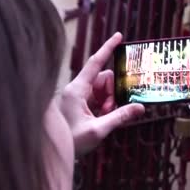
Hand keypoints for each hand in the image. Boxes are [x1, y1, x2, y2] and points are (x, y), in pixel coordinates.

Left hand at [58, 32, 144, 155]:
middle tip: (111, 110)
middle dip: (113, 92)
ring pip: (102, 89)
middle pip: (104, 79)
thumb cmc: (71, 141)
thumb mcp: (98, 130)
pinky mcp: (78, 105)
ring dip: (109, 102)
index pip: (95, 63)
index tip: (119, 36)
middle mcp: (75, 90)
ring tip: (105, 118)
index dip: (108, 48)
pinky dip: (104, 107)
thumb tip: (140, 107)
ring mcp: (76, 97)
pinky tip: (102, 119)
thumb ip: (120, 117)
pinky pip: (97, 99)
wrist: (49, 153)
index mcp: (76, 90)